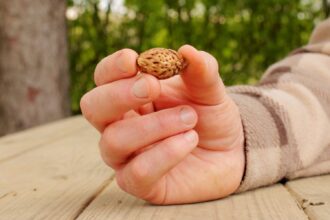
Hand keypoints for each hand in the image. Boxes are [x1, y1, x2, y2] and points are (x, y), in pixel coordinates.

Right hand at [80, 45, 244, 203]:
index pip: (103, 78)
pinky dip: (165, 154)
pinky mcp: (141, 183)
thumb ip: (201, 70)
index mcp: (130, 96)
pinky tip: (189, 141)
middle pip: (93, 107)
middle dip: (120, 95)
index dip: (112, 68)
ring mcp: (127, 156)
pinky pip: (137, 173)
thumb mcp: (209, 90)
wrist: (230, 152)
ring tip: (190, 118)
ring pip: (114, 140)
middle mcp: (120, 125)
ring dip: (154, 125)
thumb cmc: (210, 117)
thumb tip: (187, 50)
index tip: (133, 60)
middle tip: (153, 87)